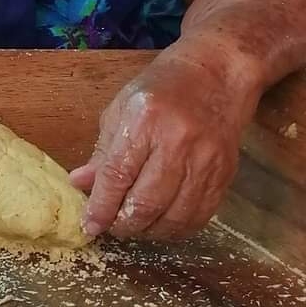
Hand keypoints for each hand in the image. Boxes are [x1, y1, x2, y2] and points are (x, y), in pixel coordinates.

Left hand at [70, 52, 257, 240]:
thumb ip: (103, 150)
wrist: (217, 75)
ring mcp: (205, 163)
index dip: (101, 205)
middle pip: (146, 202)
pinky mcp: (224, 177)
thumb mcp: (122, 107)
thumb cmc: (162, 87)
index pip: (118, 174)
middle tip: (110, 226)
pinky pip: (198, 217)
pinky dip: (176, 229)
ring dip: (149, 231)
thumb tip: (81, 184)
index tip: (89, 225)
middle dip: (123, 223)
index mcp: (145, 121)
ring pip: (173, 217)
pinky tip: (161, 224)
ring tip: (133, 226)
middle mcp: (177, 144)